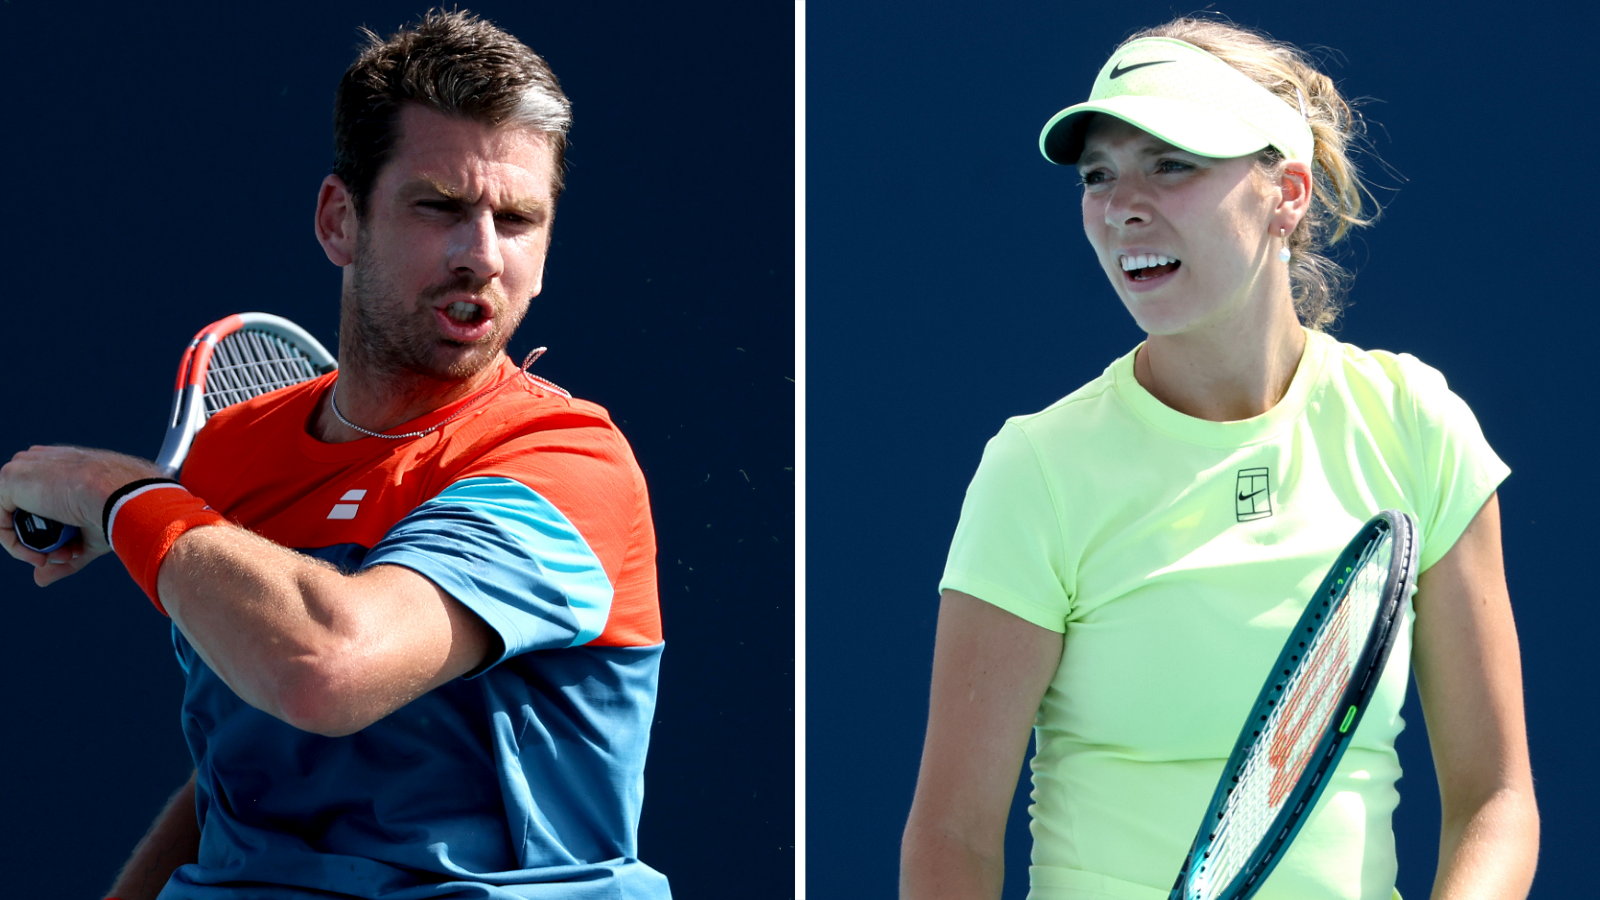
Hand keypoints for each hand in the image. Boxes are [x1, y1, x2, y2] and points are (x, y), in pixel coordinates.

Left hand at [0, 445, 165, 585]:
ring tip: (56, 557)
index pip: (38, 500)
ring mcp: (21, 470)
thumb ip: (62, 552)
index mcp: (58, 465)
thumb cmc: (114, 507)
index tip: (70, 550)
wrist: (118, 493)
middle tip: (66, 555)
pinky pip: (0, 524)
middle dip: (42, 541)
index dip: (50, 531)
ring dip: (30, 547)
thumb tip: (40, 579)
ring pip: (12, 519)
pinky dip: (16, 547)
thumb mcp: (86, 536)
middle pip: (25, 512)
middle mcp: (37, 463)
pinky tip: (37, 555)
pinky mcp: (8, 481)